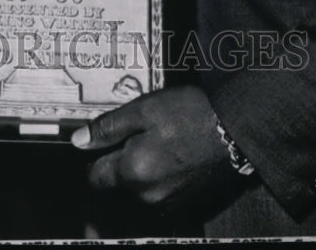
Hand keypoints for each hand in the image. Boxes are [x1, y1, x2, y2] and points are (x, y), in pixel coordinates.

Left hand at [72, 86, 240, 210]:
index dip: (96, 157)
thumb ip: (108, 128)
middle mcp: (148, 197)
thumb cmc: (190, 114)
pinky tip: (176, 156)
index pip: (94, 177)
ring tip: (161, 142)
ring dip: (142, 171)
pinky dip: (163, 178)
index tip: (106, 141)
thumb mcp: (143, 110)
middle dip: (121, 163)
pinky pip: (162, 195)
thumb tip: (78, 141)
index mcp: (132, 173)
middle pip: (118, 185)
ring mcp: (169, 204)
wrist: (237, 129)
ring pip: (140, 191)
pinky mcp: (188, 204)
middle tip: (139, 134)